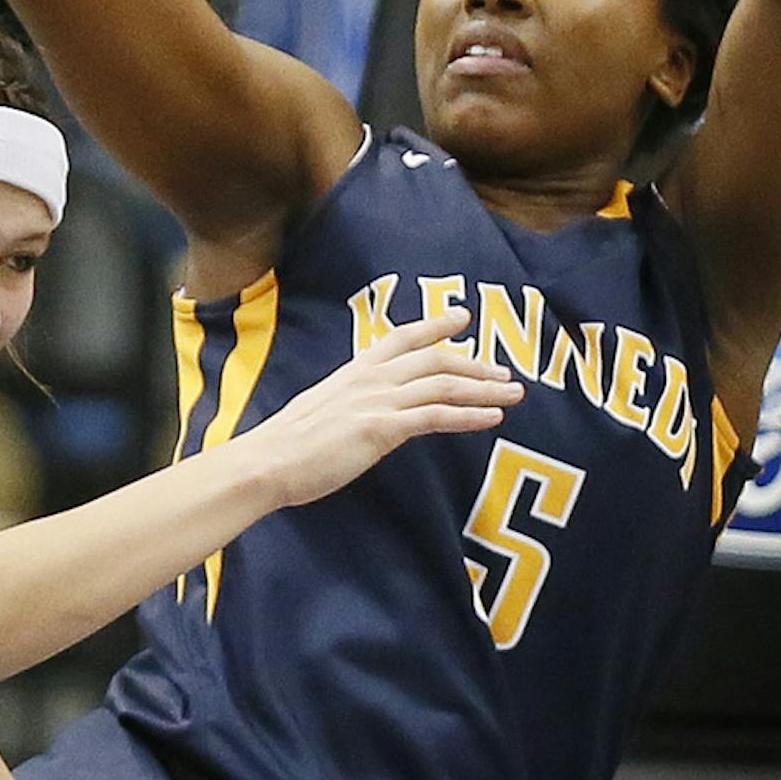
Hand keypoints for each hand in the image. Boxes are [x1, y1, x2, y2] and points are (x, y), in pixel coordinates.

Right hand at [251, 311, 520, 504]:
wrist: (266, 462)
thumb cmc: (285, 446)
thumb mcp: (319, 411)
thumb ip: (346, 405)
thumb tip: (358, 414)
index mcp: (354, 371)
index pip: (402, 338)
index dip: (435, 325)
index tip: (462, 316)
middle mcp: (370, 379)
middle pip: (435, 360)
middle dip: (476, 364)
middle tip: (505, 371)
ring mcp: (377, 401)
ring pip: (444, 385)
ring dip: (484, 388)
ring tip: (513, 393)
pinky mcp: (382, 429)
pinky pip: (436, 416)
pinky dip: (469, 416)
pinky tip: (492, 418)